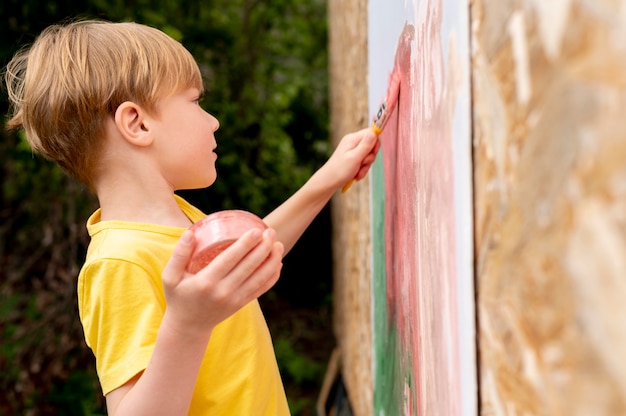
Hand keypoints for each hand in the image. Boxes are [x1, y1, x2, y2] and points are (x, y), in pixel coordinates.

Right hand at [161, 228, 283, 340]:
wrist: (188, 327)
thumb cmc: (178, 297)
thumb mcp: (170, 276)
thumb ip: (179, 254)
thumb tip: (190, 233)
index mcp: (206, 282)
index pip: (230, 259)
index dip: (245, 244)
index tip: (256, 230)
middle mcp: (223, 291)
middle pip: (249, 266)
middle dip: (263, 247)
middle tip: (271, 231)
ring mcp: (235, 299)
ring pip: (260, 278)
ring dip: (272, 260)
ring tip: (279, 244)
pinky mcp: (242, 304)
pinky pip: (262, 289)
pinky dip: (272, 276)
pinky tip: (278, 262)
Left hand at [325, 128, 380, 189]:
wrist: (328, 182)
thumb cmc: (340, 170)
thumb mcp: (355, 157)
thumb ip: (366, 145)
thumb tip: (374, 132)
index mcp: (353, 139)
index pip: (371, 133)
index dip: (375, 143)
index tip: (372, 153)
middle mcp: (353, 143)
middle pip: (371, 145)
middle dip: (369, 158)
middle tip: (362, 164)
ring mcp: (353, 151)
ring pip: (368, 156)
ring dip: (365, 166)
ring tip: (357, 172)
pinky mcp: (353, 159)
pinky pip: (363, 163)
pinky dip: (362, 170)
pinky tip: (355, 175)